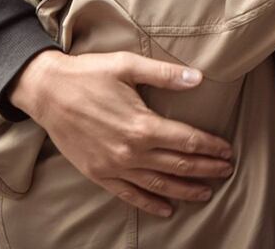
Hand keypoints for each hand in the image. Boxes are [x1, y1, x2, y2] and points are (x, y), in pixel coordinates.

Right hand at [11, 50, 233, 217]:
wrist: (46, 92)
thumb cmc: (87, 74)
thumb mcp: (127, 65)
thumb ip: (165, 74)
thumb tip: (198, 78)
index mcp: (142, 125)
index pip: (187, 140)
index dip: (210, 146)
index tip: (227, 150)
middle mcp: (131, 151)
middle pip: (178, 165)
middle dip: (206, 169)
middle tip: (226, 170)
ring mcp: (114, 167)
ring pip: (159, 184)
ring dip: (186, 190)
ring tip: (206, 192)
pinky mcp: (98, 174)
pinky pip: (129, 195)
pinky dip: (151, 203)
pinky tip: (167, 209)